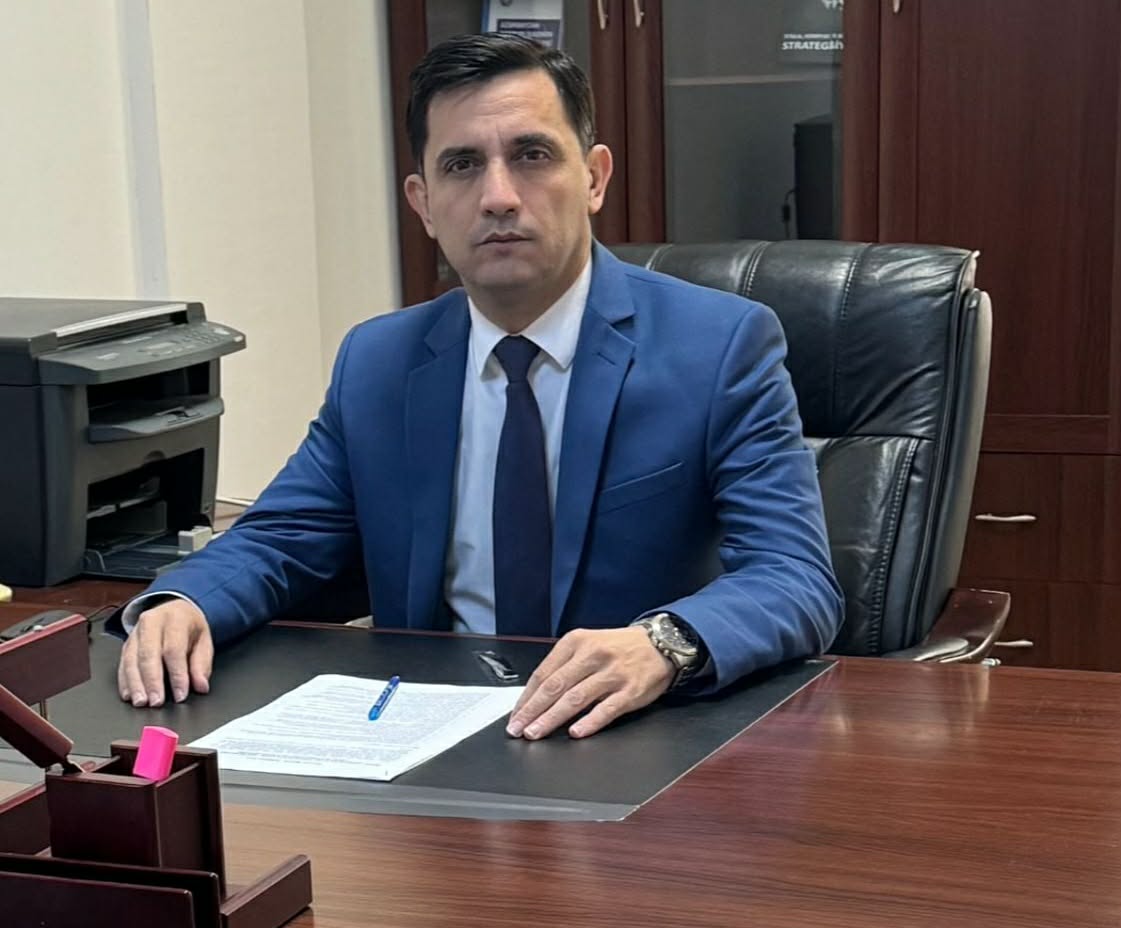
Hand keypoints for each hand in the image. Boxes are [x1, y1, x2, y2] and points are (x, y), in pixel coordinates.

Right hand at [117, 599, 212, 706]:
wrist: (175, 610)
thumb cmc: (189, 627)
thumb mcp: (204, 641)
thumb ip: (202, 664)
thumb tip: (201, 686)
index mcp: (175, 619)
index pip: (174, 650)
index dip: (177, 675)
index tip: (180, 695)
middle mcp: (151, 623)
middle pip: (148, 655)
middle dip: (152, 681)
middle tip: (156, 702)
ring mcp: (135, 633)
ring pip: (131, 660)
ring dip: (135, 684)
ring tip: (141, 702)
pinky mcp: (126, 644)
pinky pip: (122, 664)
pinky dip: (125, 681)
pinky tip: (129, 695)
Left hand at [506, 626, 673, 739]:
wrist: (661, 643)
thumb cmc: (619, 648)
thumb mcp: (588, 644)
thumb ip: (564, 666)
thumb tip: (536, 697)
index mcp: (576, 642)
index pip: (544, 672)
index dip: (526, 697)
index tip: (515, 715)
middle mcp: (593, 656)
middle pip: (555, 686)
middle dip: (532, 710)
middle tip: (518, 729)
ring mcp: (612, 674)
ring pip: (575, 699)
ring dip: (552, 718)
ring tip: (536, 733)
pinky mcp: (630, 691)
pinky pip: (606, 709)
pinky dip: (589, 722)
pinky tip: (575, 733)